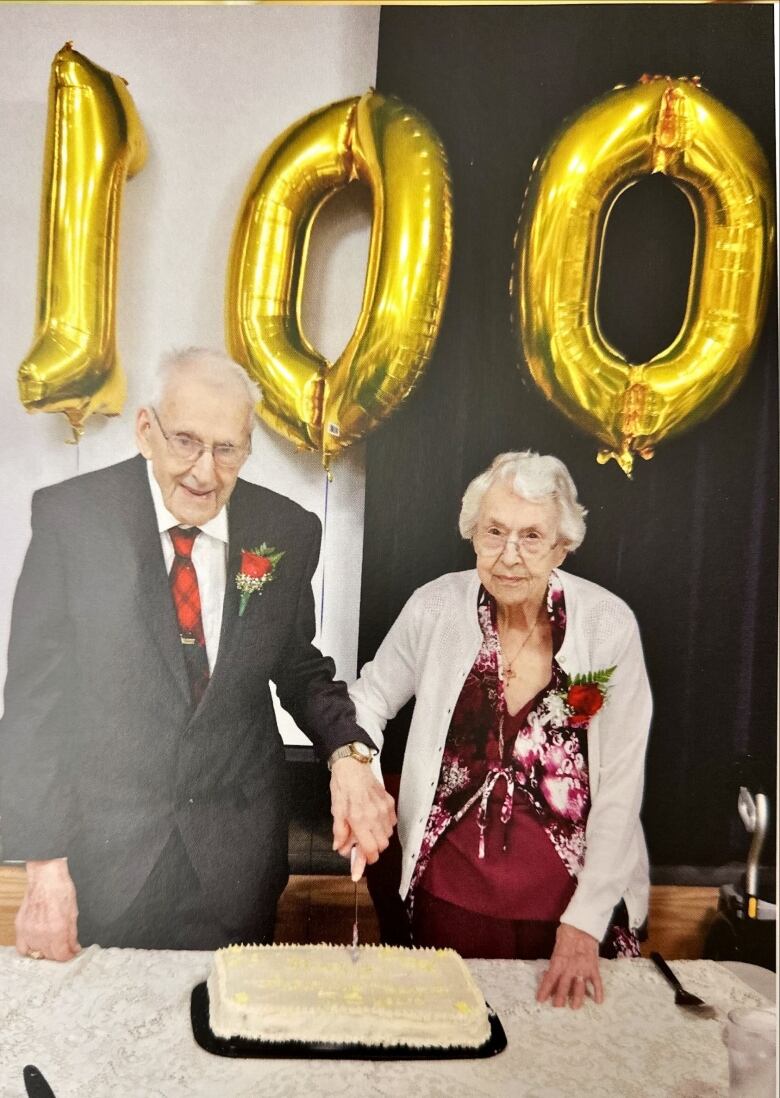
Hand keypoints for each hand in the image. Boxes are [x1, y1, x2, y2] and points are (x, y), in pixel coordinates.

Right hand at [16, 859, 80, 961]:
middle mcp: (41, 933)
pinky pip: (22, 947)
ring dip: (46, 952)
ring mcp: (28, 930)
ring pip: (36, 953)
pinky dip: (30, 949)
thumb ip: (72, 934)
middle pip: (50, 956)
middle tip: (65, 947)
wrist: (46, 876)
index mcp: (57, 929)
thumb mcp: (73, 912)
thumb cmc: (61, 890)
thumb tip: (73, 948)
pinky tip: (38, 945)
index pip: (61, 955)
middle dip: (60, 953)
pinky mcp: (20, 926)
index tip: (73, 952)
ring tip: (53, 944)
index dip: (69, 955)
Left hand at [330, 758, 395, 878]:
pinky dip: (384, 827)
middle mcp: (374, 816)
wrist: (353, 765)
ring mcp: (384, 809)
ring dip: (378, 839)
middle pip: (381, 846)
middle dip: (370, 850)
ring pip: (387, 836)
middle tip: (359, 846)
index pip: (370, 850)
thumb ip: (340, 832)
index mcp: (359, 819)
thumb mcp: (336, 811)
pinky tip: (374, 822)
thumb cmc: (343, 785)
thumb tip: (341, 848)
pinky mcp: (390, 803)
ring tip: (366, 831)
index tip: (358, 870)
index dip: (364, 862)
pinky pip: (392, 823)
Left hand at [536, 923, 602, 1008]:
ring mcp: (583, 969)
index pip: (549, 979)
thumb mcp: (557, 946)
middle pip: (564, 987)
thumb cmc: (567, 933)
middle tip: (557, 1006)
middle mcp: (570, 968)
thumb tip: (549, 972)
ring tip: (575, 1007)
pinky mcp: (594, 968)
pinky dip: (598, 992)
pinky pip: (597, 982)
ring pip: (580, 988)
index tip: (540, 1000)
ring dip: (577, 999)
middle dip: (560, 998)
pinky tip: (598, 1001)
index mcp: (558, 961)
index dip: (544, 990)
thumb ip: (555, 961)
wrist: (582, 925)